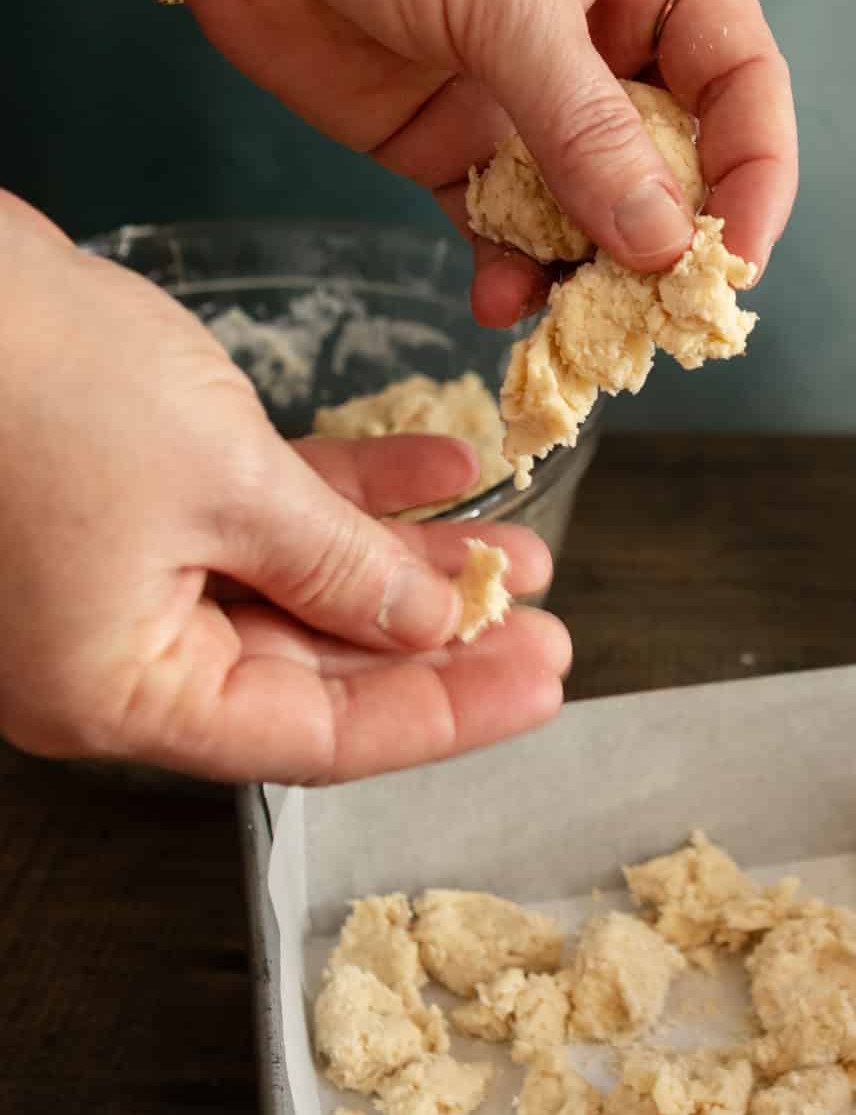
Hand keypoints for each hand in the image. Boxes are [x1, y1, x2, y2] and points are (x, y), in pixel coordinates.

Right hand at [0, 195, 570, 783]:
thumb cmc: (29, 375)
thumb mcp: (227, 482)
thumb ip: (343, 568)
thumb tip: (431, 625)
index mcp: (119, 693)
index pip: (317, 739)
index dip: (444, 713)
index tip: (542, 685)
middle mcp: (114, 654)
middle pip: (314, 674)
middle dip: (438, 638)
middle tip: (544, 618)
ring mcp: (114, 579)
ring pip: (297, 592)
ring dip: (406, 565)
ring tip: (517, 548)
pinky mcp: (122, 502)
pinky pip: (258, 520)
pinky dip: (346, 496)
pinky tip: (442, 467)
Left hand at [163, 0, 798, 326]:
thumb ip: (585, 127)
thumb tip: (662, 244)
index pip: (740, 84)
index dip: (753, 176)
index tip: (734, 260)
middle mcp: (598, 36)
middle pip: (674, 165)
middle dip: (670, 244)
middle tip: (656, 314)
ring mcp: (523, 97)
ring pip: (590, 213)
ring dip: (589, 274)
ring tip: (575, 325)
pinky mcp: (449, 145)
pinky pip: (503, 232)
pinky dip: (508, 274)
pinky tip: (498, 302)